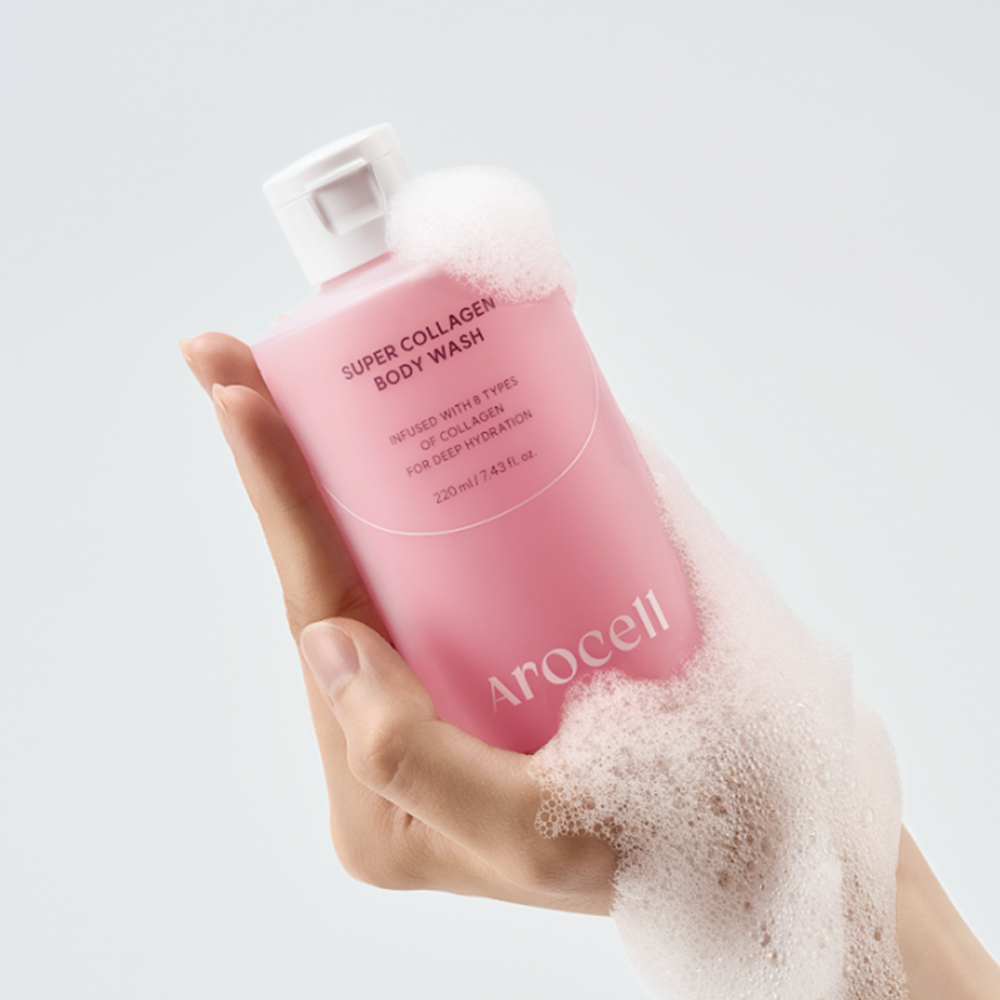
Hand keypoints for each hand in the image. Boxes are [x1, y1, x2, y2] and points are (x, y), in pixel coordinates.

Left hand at [180, 332, 615, 914]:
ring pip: (368, 581)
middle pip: (324, 585)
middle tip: (241, 367)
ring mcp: (427, 714)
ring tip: (310, 395)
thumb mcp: (528, 834)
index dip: (276, 498)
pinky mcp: (474, 686)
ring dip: (325, 488)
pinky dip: (394, 518)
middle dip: (279, 473)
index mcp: (374, 793)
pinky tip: (398, 462)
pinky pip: (420, 588)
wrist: (739, 836)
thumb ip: (413, 761)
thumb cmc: (651, 844)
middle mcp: (383, 752)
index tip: (237, 391)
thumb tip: (328, 641)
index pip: (315, 614)